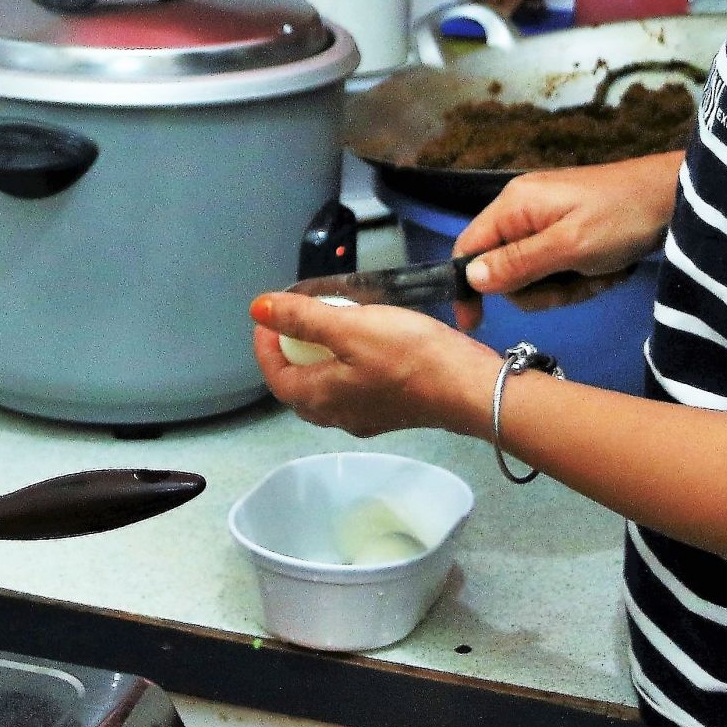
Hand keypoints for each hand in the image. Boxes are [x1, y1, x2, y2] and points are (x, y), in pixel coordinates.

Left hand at [249, 294, 501, 440]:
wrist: (470, 388)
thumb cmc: (409, 355)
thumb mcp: (351, 327)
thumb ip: (303, 318)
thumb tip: (257, 308)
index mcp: (320, 398)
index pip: (275, 376)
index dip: (265, 346)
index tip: (269, 316)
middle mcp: (338, 416)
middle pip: (298, 388)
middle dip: (288, 356)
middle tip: (293, 323)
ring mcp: (366, 418)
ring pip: (325, 392)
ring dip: (316, 363)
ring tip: (325, 330)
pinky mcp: (391, 412)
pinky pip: (351, 392)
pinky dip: (342, 369)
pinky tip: (361, 348)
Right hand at [451, 153, 681, 313]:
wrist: (674, 197)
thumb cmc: (621, 217)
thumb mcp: (568, 246)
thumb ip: (517, 263)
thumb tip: (470, 278)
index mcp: (513, 206)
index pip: (467, 248)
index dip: (467, 286)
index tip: (474, 323)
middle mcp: (522, 211)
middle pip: (503, 270)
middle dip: (540, 289)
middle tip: (576, 285)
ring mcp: (546, 221)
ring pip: (534, 275)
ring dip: (567, 286)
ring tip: (601, 273)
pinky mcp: (568, 231)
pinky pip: (558, 268)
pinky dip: (581, 276)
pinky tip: (609, 269)